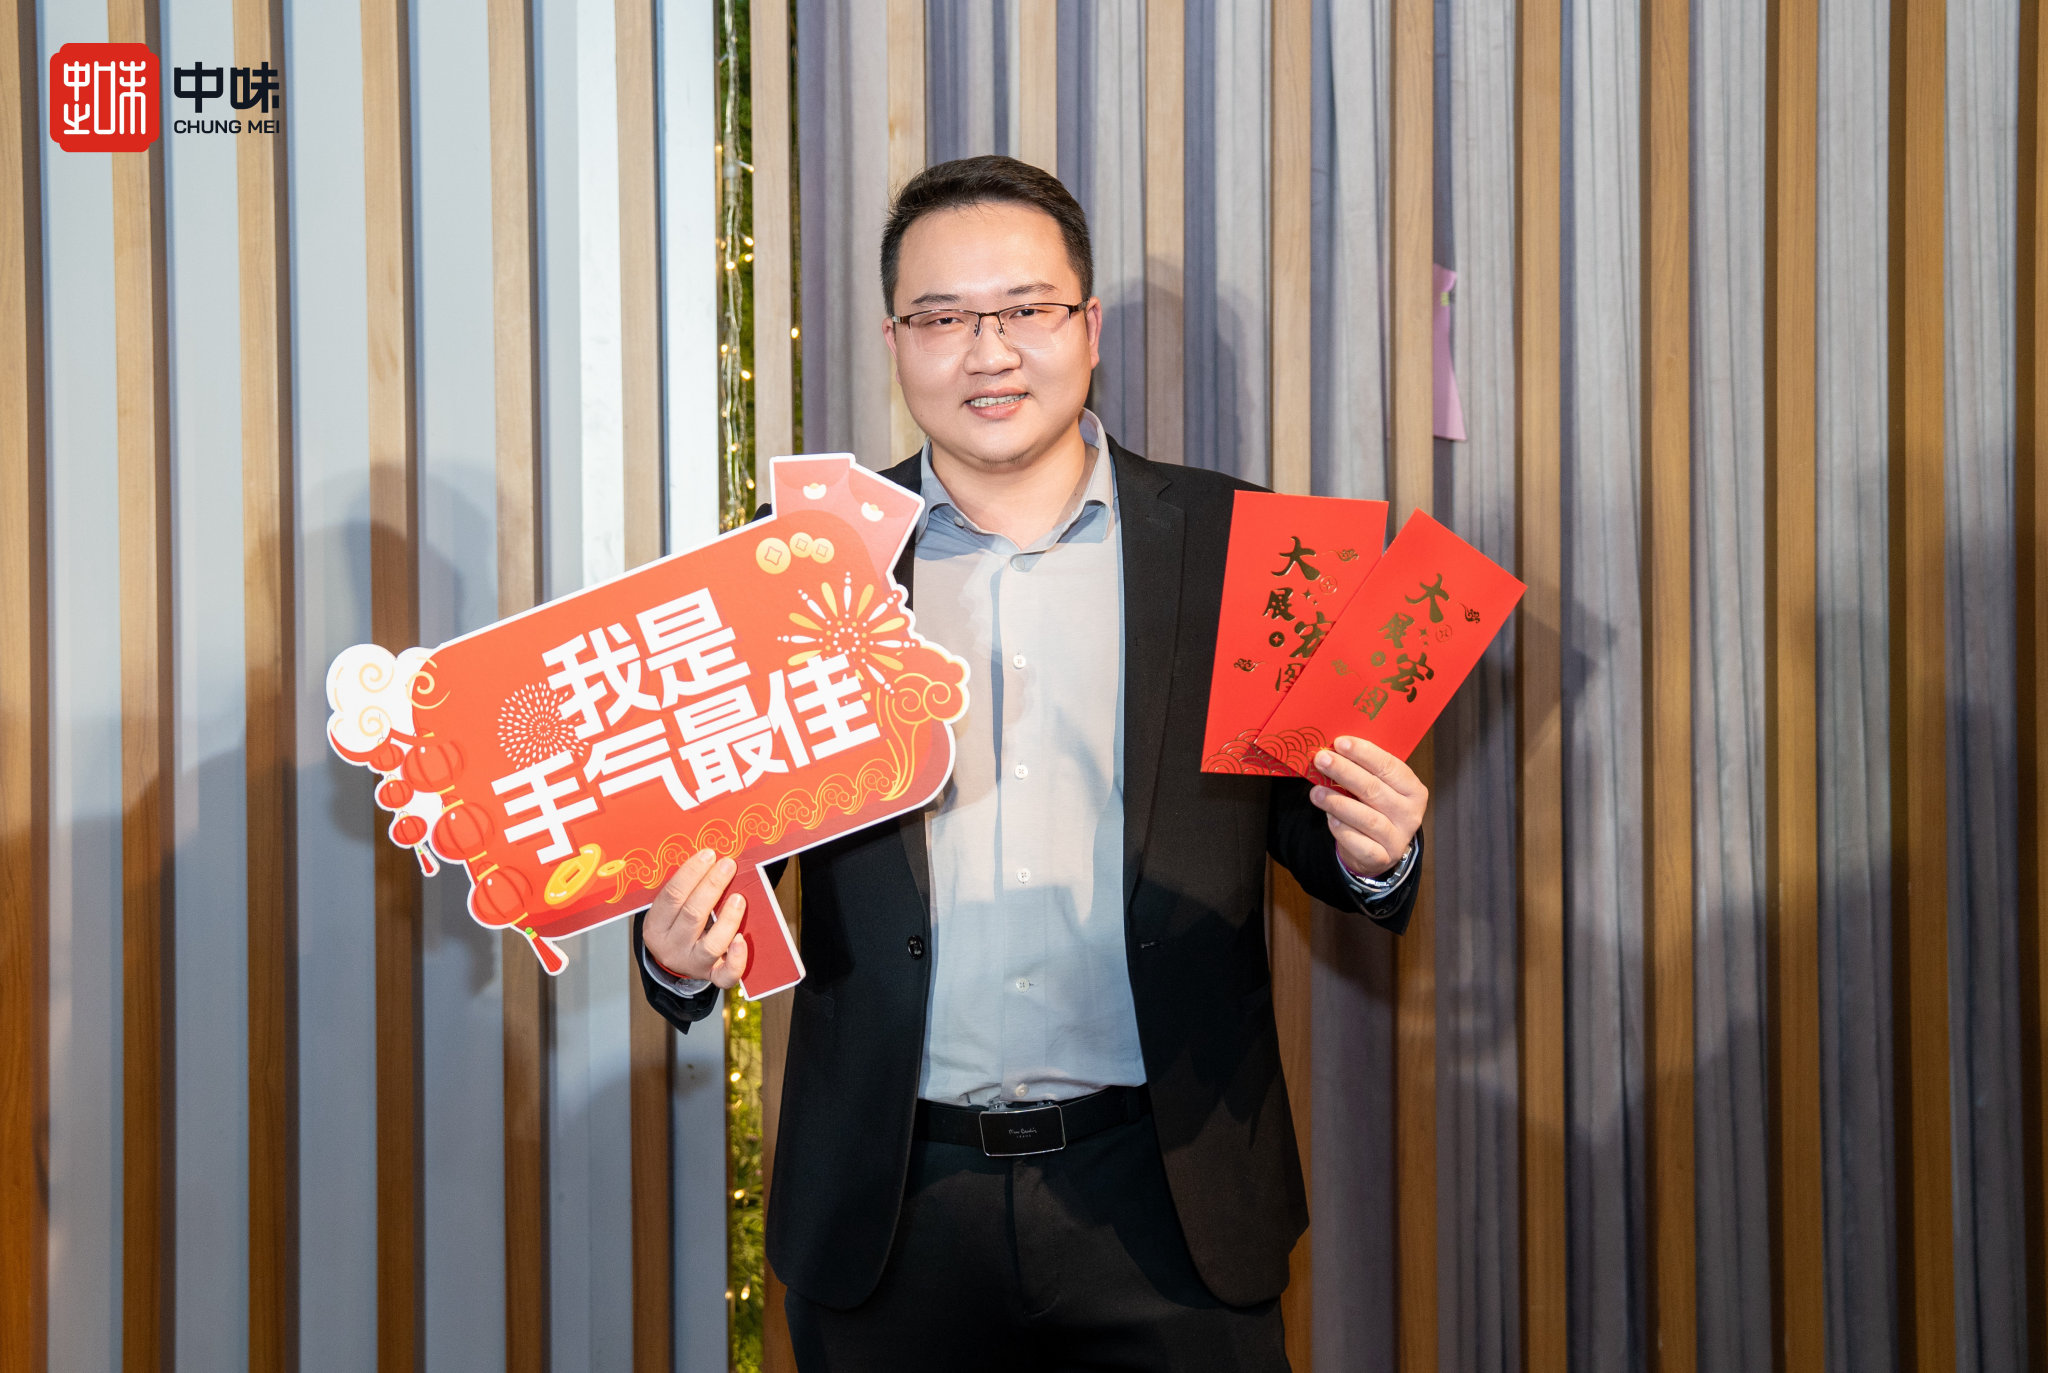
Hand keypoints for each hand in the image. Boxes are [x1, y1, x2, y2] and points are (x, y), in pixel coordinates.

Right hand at [642, 848, 748, 988]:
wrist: (677, 960)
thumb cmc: (677, 923)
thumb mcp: (668, 909)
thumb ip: (683, 889)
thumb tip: (709, 858)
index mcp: (655, 927)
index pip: (671, 897)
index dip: (690, 874)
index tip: (708, 854)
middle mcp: (671, 948)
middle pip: (692, 915)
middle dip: (712, 886)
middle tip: (727, 865)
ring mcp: (692, 964)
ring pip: (712, 944)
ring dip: (728, 918)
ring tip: (739, 898)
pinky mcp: (712, 976)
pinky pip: (726, 975)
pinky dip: (736, 958)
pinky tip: (742, 939)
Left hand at [1308, 736, 1427, 879]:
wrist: (1377, 849)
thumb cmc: (1374, 808)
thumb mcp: (1376, 787)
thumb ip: (1362, 770)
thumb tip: (1332, 749)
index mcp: (1413, 790)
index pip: (1389, 766)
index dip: (1364, 753)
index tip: (1340, 742)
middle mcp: (1410, 814)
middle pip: (1374, 789)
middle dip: (1345, 772)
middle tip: (1322, 759)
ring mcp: (1398, 838)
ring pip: (1367, 818)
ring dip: (1337, 802)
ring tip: (1316, 791)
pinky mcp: (1382, 858)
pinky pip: (1359, 843)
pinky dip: (1342, 829)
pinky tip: (1329, 818)